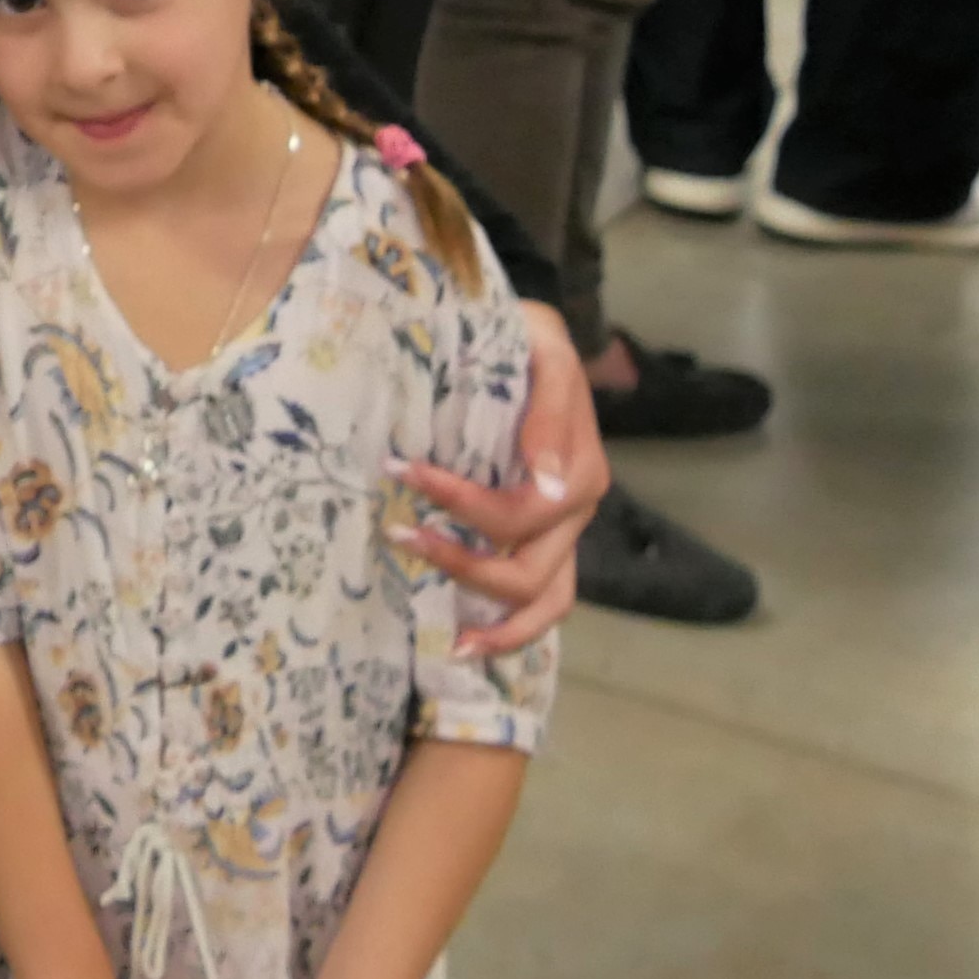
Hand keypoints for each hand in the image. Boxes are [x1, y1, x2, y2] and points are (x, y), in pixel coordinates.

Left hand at [394, 303, 602, 652]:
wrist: (532, 337)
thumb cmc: (528, 341)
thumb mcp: (544, 350)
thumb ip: (550, 407)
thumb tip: (551, 481)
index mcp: (579, 471)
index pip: (519, 512)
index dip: (458, 501)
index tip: (399, 470)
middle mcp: (576, 510)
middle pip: (530, 571)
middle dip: (463, 564)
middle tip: (399, 535)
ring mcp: (564, 532)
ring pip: (546, 601)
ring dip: (494, 620)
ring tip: (449, 639)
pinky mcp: (547, 541)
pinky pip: (542, 601)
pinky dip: (509, 629)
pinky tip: (463, 642)